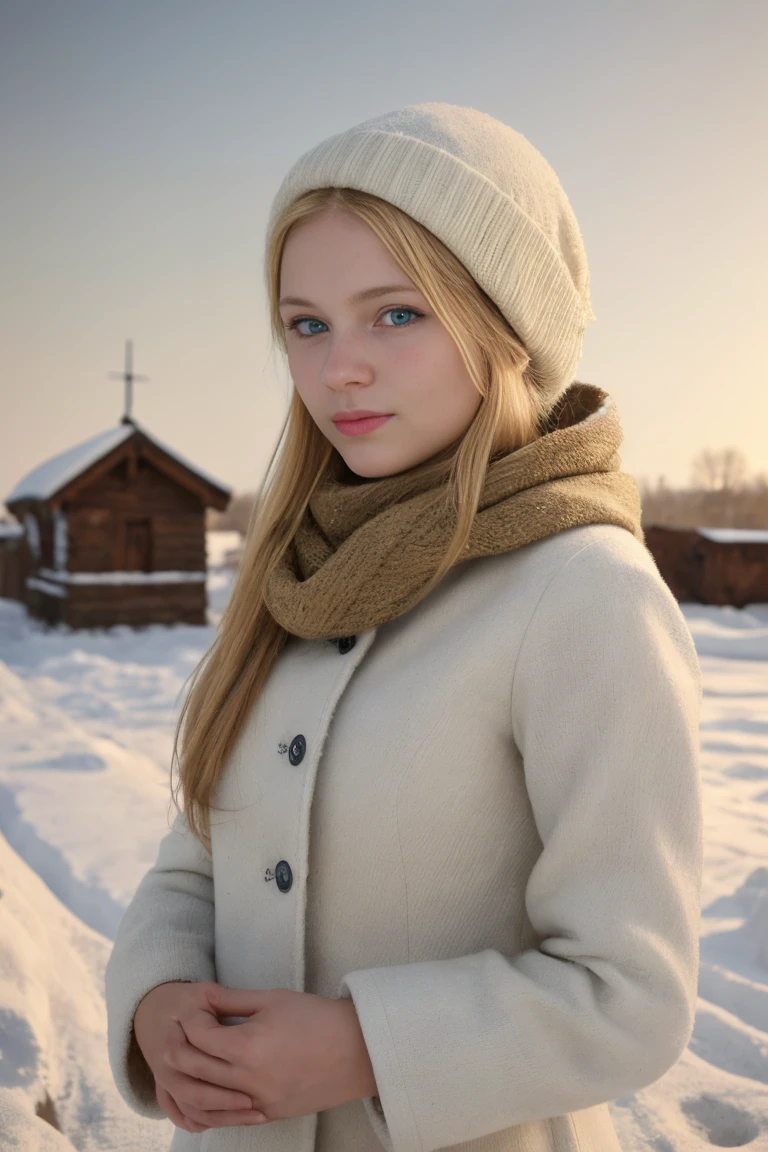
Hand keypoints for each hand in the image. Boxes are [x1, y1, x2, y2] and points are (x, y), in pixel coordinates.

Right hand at [133, 981, 266, 1132]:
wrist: (153, 1009)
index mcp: (175, 1040)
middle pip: (194, 1095)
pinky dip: (201, 1123)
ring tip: (250, 1118)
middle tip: (257, 1109)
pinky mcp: (166, 1090)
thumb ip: (226, 1001)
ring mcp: (164, 1081)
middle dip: (227, 1106)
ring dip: (220, 1119)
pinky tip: (226, 1121)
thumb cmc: (187, 1001)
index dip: (226, 1080)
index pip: (198, 1067)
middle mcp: (166, 1066)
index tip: (254, 1087)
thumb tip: (253, 1017)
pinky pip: (180, 1115)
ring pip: (189, 1111)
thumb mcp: (205, 993)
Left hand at [184, 985, 377, 1123]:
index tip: (197, 1009)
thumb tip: (203, 994)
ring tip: (201, 1055)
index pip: (197, 1036)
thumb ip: (232, 1000)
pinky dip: (216, 1101)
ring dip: (196, 1076)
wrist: (357, 1051)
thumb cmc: (317, 1018)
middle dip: (185, 1046)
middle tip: (191, 1030)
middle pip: (195, 1068)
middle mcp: (247, 1079)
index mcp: (247, 1046)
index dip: (191, 1019)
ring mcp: (258, 1102)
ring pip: (206, 1098)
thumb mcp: (273, 999)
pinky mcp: (269, 1115)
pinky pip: (229, 1114)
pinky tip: (217, 1082)